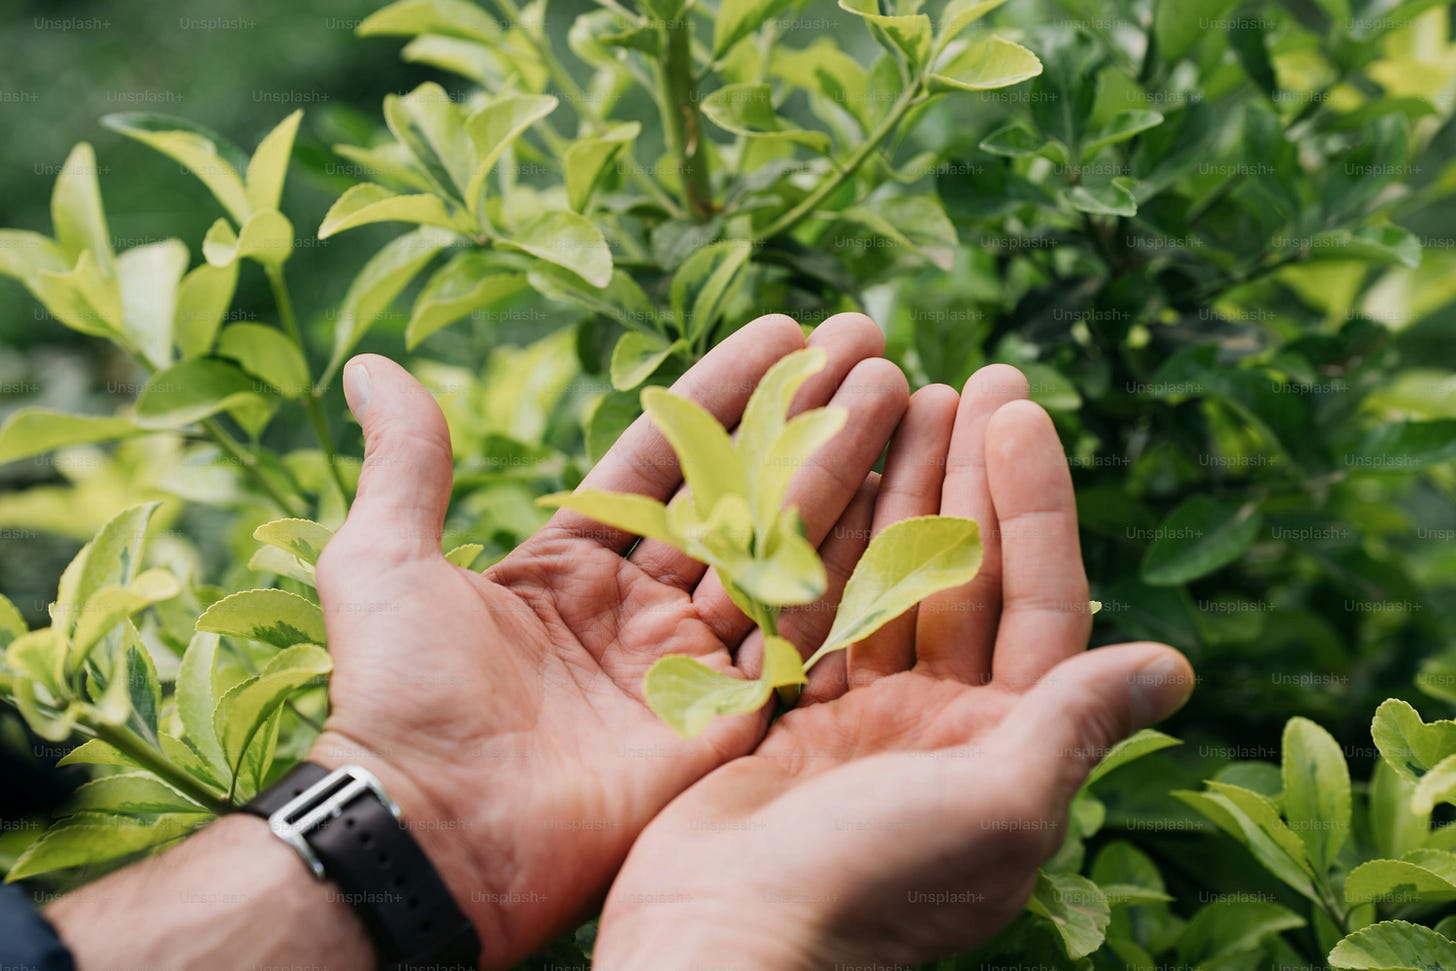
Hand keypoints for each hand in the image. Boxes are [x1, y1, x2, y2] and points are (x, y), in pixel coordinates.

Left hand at [309, 313, 911, 966]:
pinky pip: (800, 635)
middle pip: (737, 495)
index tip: (786, 331)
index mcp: (572, 565)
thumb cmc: (400, 696)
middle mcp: (640, 610)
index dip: (724, 393)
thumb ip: (409, 462)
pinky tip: (898, 497)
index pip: (665, 459)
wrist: (435, 828)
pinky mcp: (728, 724)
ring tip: (899, 391)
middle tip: (867, 342)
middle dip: (803, 416)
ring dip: (839, 472)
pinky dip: (848, 570)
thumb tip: (373, 366)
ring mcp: (689, 666)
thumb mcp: (386, 559)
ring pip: (781, 551)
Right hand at [594, 367, 1195, 969]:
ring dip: (897, 491)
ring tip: (900, 393)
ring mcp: (860, 717)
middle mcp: (939, 724)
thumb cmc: (873, 884)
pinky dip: (820, 537)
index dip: (1033, 502)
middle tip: (972, 375)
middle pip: (962, 573)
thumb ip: (1077, 725)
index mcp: (1004, 744)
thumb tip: (1175, 665)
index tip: (1016, 409)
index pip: (1036, 600)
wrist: (727, 944)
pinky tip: (825, 467)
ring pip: (886, 577)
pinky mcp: (786, 714)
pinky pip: (812, 604)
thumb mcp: (998, 805)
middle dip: (969, 476)